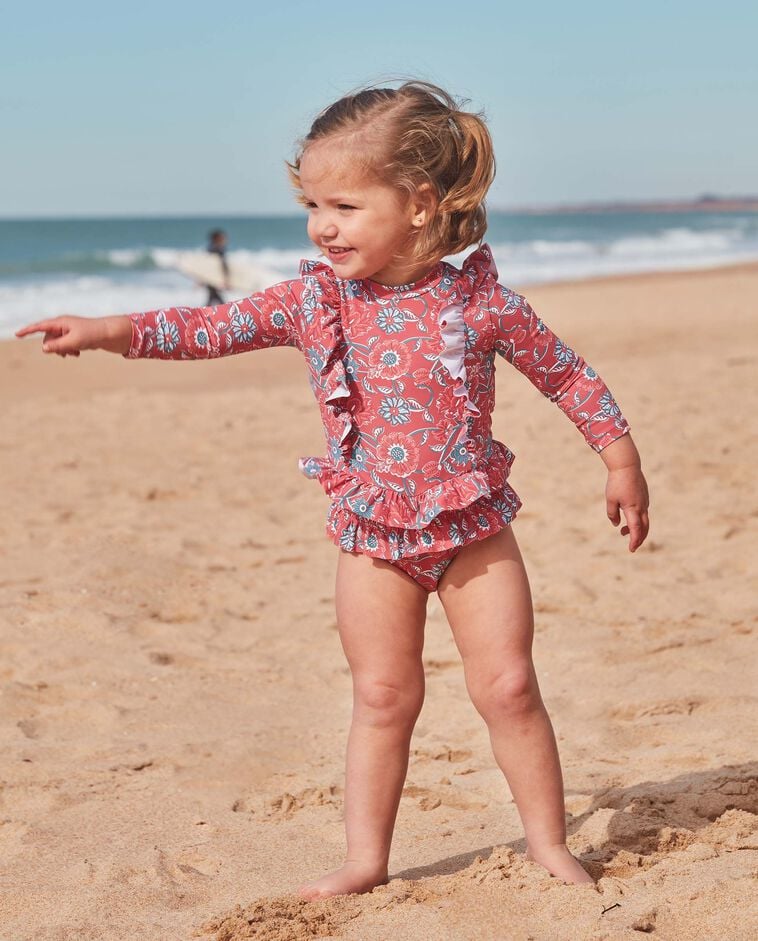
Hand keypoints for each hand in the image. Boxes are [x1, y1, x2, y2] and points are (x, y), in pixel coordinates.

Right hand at [15, 315, 131, 355]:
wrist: (110, 334)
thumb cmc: (92, 335)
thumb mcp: (74, 342)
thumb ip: (58, 346)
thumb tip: (44, 349)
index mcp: (61, 322)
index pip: (40, 326)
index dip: (28, 331)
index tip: (17, 335)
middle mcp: (63, 325)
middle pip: (49, 339)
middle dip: (54, 348)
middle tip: (66, 353)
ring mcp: (68, 331)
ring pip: (57, 344)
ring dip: (62, 351)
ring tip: (74, 354)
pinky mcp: (74, 337)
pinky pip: (64, 346)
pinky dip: (68, 351)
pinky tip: (77, 354)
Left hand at [605, 464, 649, 551]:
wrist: (627, 466)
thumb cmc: (616, 482)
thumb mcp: (610, 499)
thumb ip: (612, 514)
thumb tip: (617, 525)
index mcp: (633, 509)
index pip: (636, 529)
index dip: (634, 540)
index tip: (631, 549)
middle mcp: (642, 507)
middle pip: (644, 528)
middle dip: (638, 539)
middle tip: (632, 547)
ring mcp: (645, 502)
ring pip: (645, 521)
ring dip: (637, 529)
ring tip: (622, 532)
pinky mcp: (645, 497)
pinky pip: (643, 512)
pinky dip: (638, 520)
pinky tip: (628, 518)